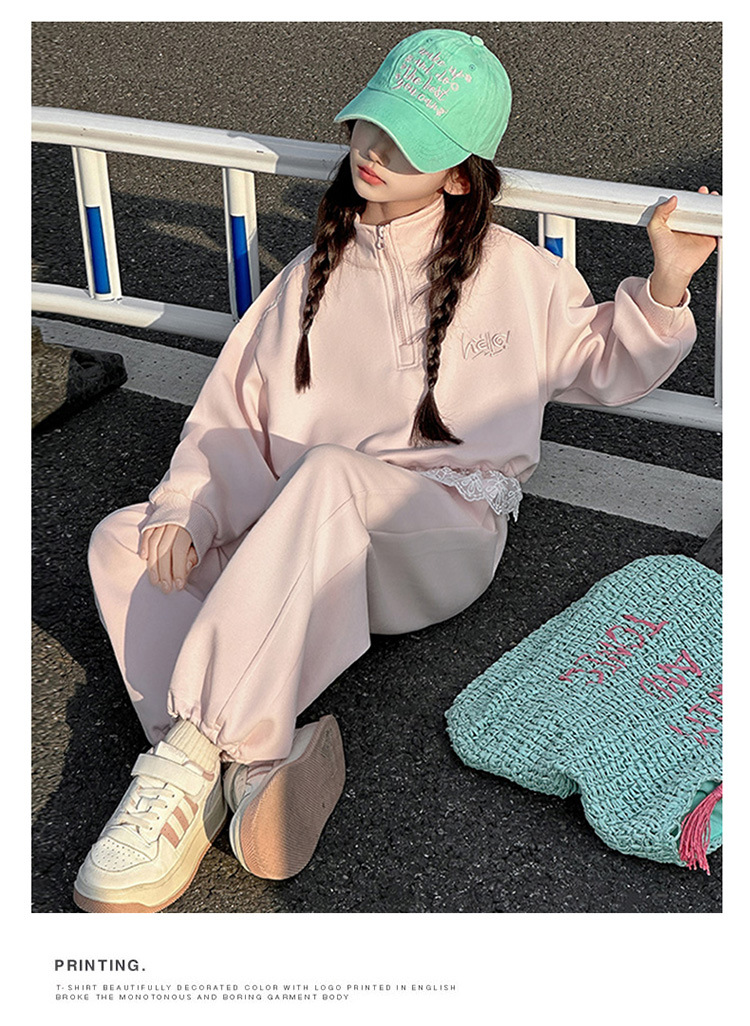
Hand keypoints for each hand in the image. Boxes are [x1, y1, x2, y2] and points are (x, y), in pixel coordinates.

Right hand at [139, 524, 196, 592]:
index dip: (178, 570)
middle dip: (164, 572)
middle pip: (164, 550)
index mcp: (187, 528)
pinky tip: (144, 559)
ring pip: (153, 544)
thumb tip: (185, 570)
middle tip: (166, 588)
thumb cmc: (200, 530)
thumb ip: (193, 555)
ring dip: (153, 565)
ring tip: (155, 581)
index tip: (178, 585)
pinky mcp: (154, 521)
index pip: (179, 551)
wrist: (195, 507)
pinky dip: (144, 546)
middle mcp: (173, 524)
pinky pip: (146, 534)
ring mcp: (162, 521)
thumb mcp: (202, 542)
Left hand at [648, 185, 719, 305]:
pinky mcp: (710, 239)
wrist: (673, 267)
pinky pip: (718, 227)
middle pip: (700, 208)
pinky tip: (721, 214)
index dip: (691, 198)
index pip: (686, 206)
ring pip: (710, 216)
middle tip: (705, 194)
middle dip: (705, 199)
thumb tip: (672, 199)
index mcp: (677, 222)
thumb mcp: (654, 228)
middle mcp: (689, 226)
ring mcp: (700, 232)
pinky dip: (721, 221)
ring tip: (714, 199)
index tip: (695, 193)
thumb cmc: (662, 252)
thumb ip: (660, 212)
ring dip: (714, 207)